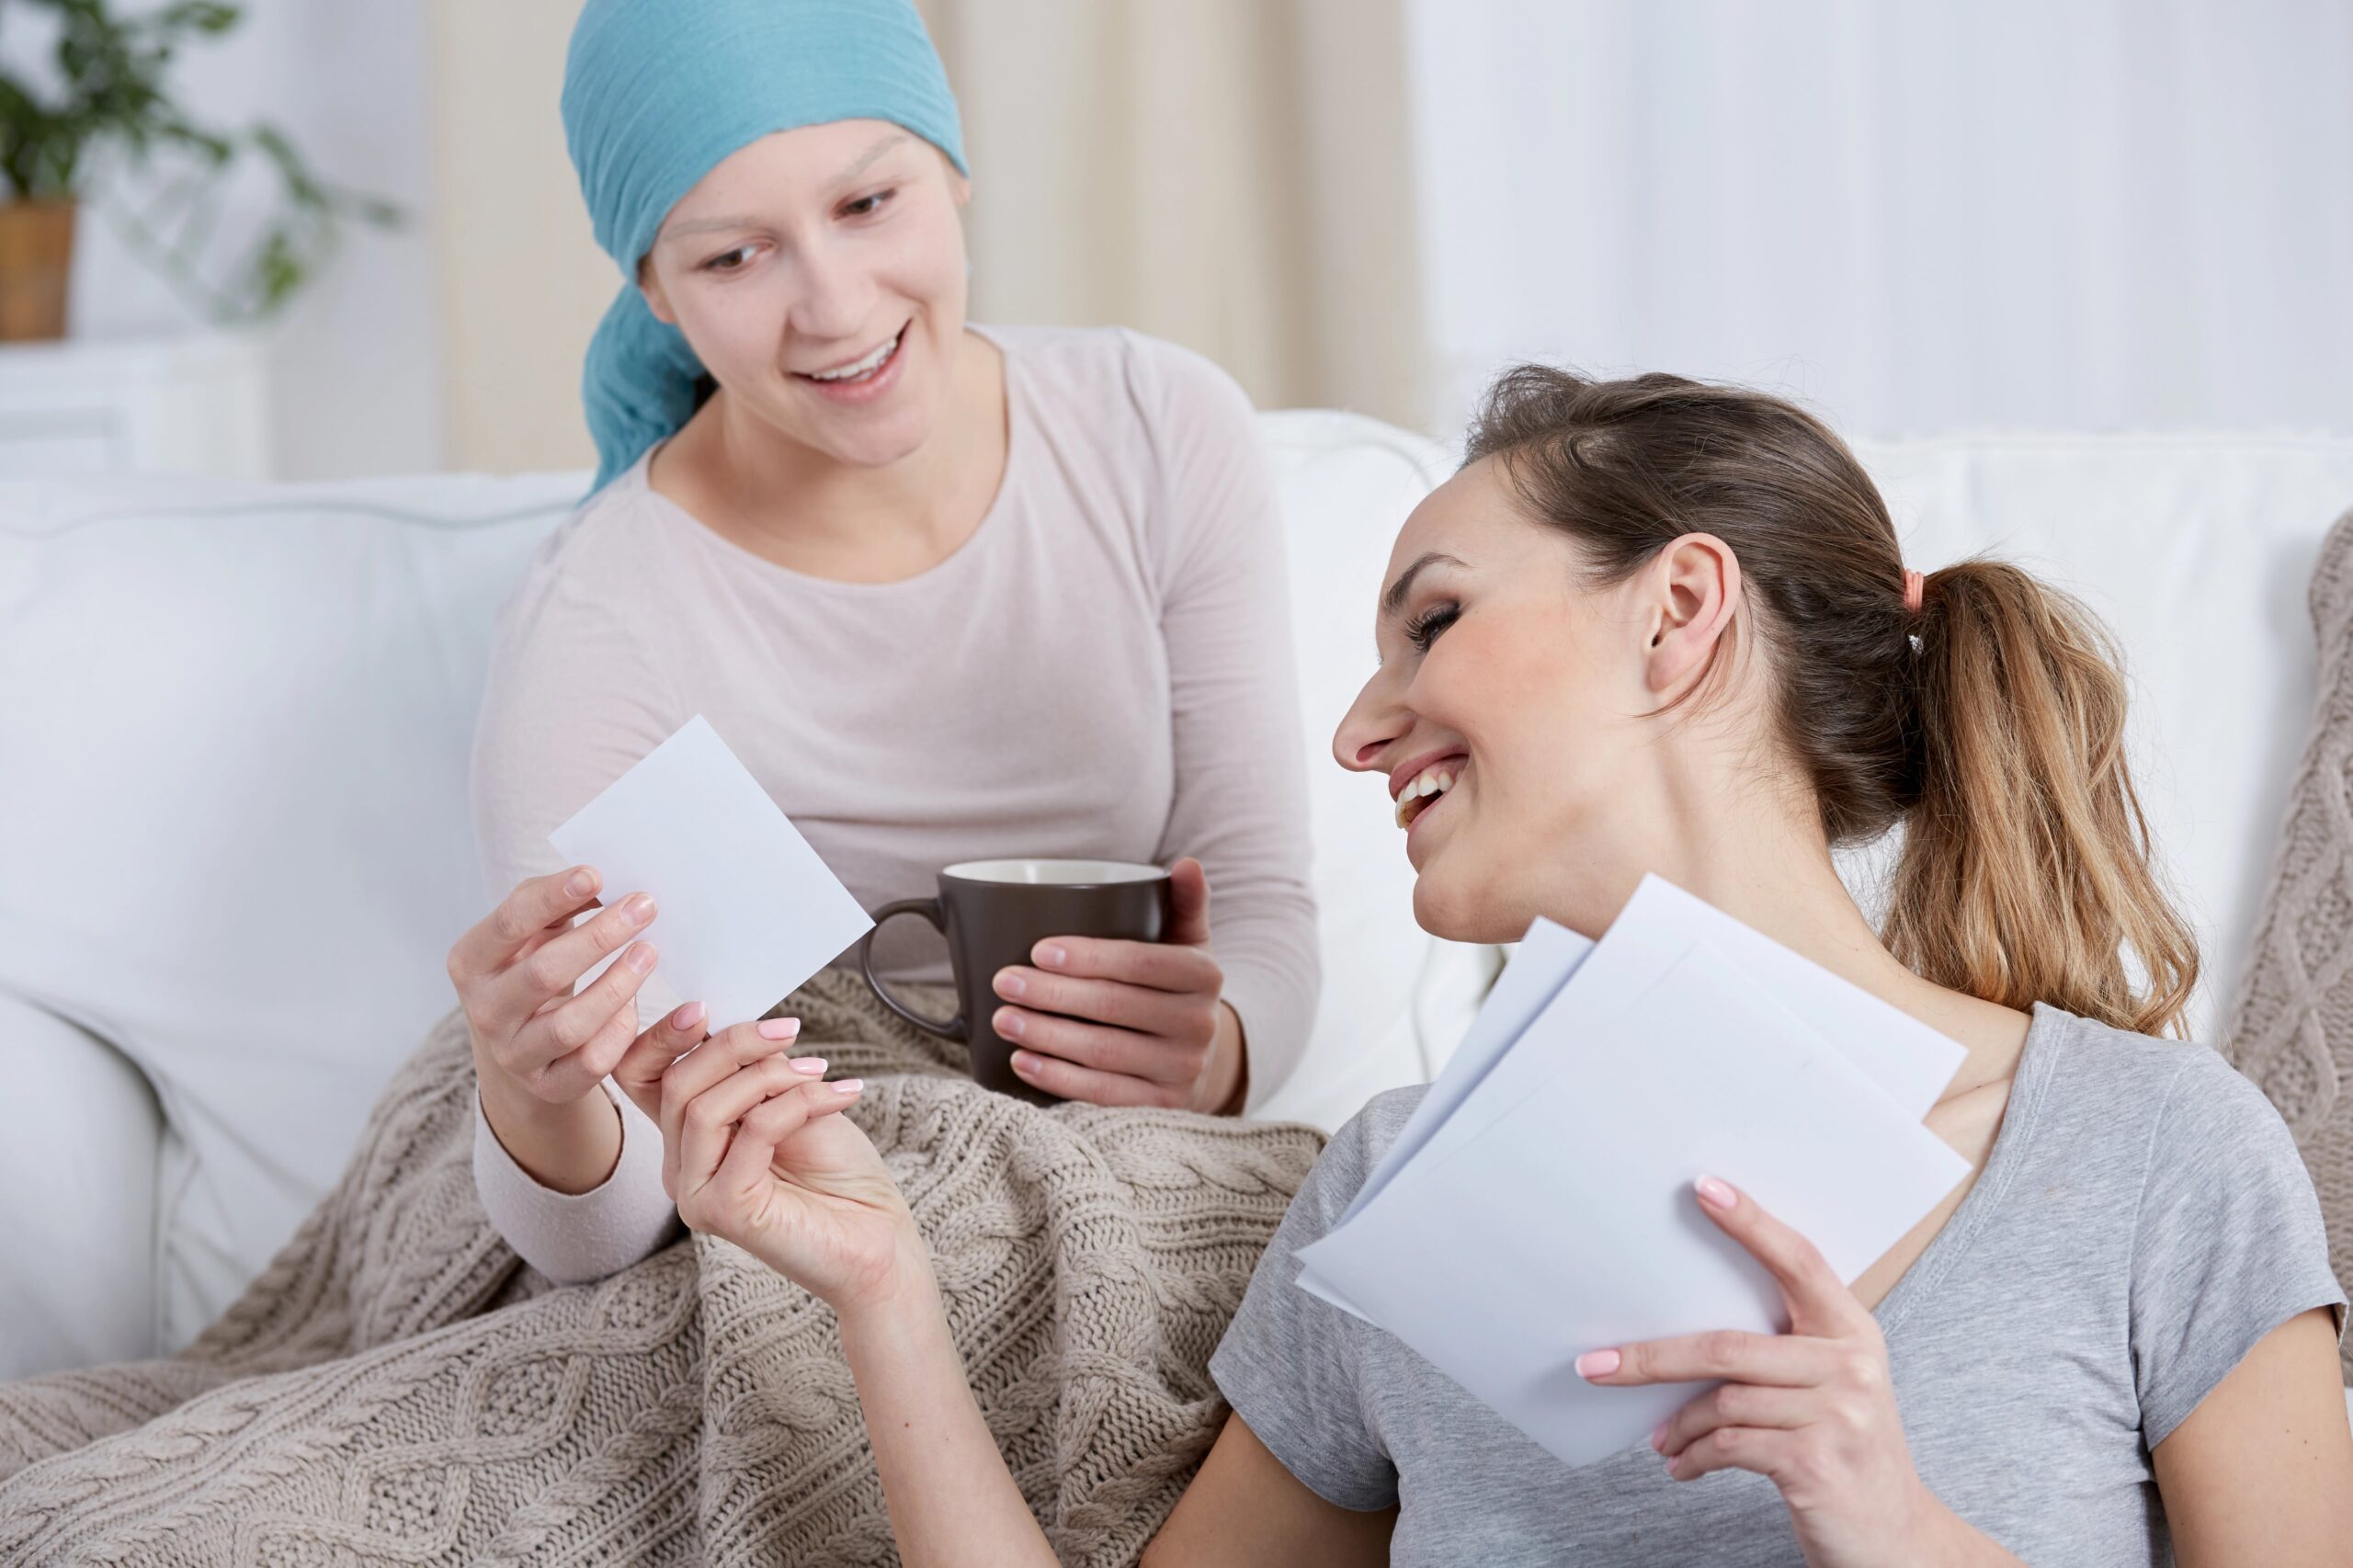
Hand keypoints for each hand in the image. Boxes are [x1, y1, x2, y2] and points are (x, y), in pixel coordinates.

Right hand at [449, 865, 661, 1105]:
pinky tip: (636, 1004)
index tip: (596, 875)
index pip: (510, 924)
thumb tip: (600, 880)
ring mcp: (513, 1053)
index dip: (552, 897)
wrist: (520, 1045)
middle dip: (599, 937)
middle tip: (645, 907)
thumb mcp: (531, 933)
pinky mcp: (548, 1085)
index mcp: (471, 962)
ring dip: (617, 985)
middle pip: (544, 973)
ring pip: (571, 1024)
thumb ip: (555, 902)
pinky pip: (592, 1062)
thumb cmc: (531, 968)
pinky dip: (620, 1031)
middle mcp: (485, 1011)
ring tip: (649, 952)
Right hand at [626, 1014, 922, 1313]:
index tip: (705, 1007)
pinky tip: (839, 1097)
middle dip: (734, 1044)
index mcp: (688, 1138)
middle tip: (789, 1030)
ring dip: (769, 1075)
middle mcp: (681, 1168)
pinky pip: (751, 1133)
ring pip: (704, 1108)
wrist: (879, 1237)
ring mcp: (696, 1195)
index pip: (640, 1079)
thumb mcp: (791, 1099)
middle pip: (676, 1085)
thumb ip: (753, 1071)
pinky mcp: (724, 1212)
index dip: (660, 1037)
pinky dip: (798, 1103)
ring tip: (821, 1071)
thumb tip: (736, 1024)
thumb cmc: (838, 1173)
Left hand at [987, 857, 1245, 1110]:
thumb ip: (1184, 902)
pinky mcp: (1161, 1108)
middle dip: (1053, 994)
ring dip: (1047, 1036)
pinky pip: (1104, 1095)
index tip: (1038, 949)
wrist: (1204, 1059)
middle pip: (1114, 1007)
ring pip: (1104, 1052)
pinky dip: (1058, 1079)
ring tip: (1003, 1019)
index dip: (1088, 957)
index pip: (1139, 964)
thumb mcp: (1189, 944)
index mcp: (1204, 975)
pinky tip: (1022, 1062)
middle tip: (1005, 982)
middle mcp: (1200, 1025)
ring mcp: (1182, 1070)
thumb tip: (1187, 864)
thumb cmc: (1175, 989)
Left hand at [1576, 1177, 1988, 1567]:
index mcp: (1854, 1330)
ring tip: (1661, 1440)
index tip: (1704, 1188)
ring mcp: (1839, 1416)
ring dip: (1678, 1424)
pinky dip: (1694, 1456)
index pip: (1799, 1260)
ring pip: (1723, 1401)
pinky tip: (1682, 1466)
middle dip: (1651, 1357)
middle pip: (1728, 1344)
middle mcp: (1852, 1365)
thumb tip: (1681, 1326)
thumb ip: (1783, 1351)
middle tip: (1595, 1365)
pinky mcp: (1818, 1464)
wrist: (1898, 1539)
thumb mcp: (1830, 1388)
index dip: (1751, 1222)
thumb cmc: (1846, 1451)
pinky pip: (1730, 1445)